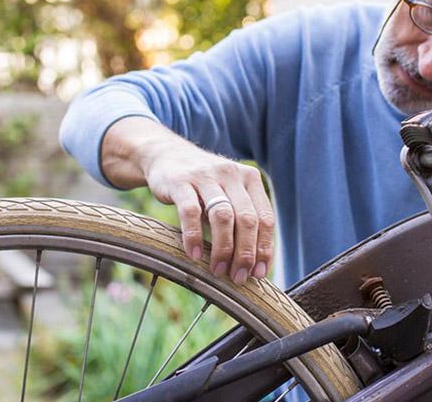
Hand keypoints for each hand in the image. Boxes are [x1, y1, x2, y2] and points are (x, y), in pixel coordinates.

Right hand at [141, 144, 274, 284]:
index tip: (258, 273)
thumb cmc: (202, 184)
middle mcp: (231, 174)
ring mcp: (205, 176)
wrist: (166, 154)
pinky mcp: (180, 182)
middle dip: (245, 254)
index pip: (265, 218)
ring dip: (223, 249)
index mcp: (250, 178)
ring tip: (218, 270)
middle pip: (247, 219)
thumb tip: (253, 264)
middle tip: (239, 277)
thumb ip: (241, 218)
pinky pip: (190, 213)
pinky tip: (194, 255)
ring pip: (223, 217)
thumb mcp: (228, 193)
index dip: (264, 248)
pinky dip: (194, 237)